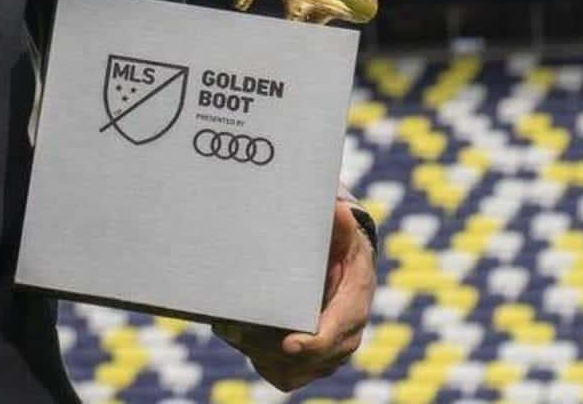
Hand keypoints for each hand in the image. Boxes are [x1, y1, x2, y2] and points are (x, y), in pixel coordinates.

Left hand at [211, 200, 374, 390]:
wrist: (346, 273)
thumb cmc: (340, 251)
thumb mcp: (343, 236)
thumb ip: (338, 226)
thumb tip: (337, 208)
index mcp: (353, 308)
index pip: (336, 333)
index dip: (313, 342)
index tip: (290, 342)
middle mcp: (342, 339)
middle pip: (305, 358)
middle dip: (268, 346)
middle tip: (234, 329)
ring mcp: (325, 356)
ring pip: (289, 369)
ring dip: (257, 352)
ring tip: (229, 328)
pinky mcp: (307, 364)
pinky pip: (281, 374)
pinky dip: (258, 359)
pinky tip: (238, 334)